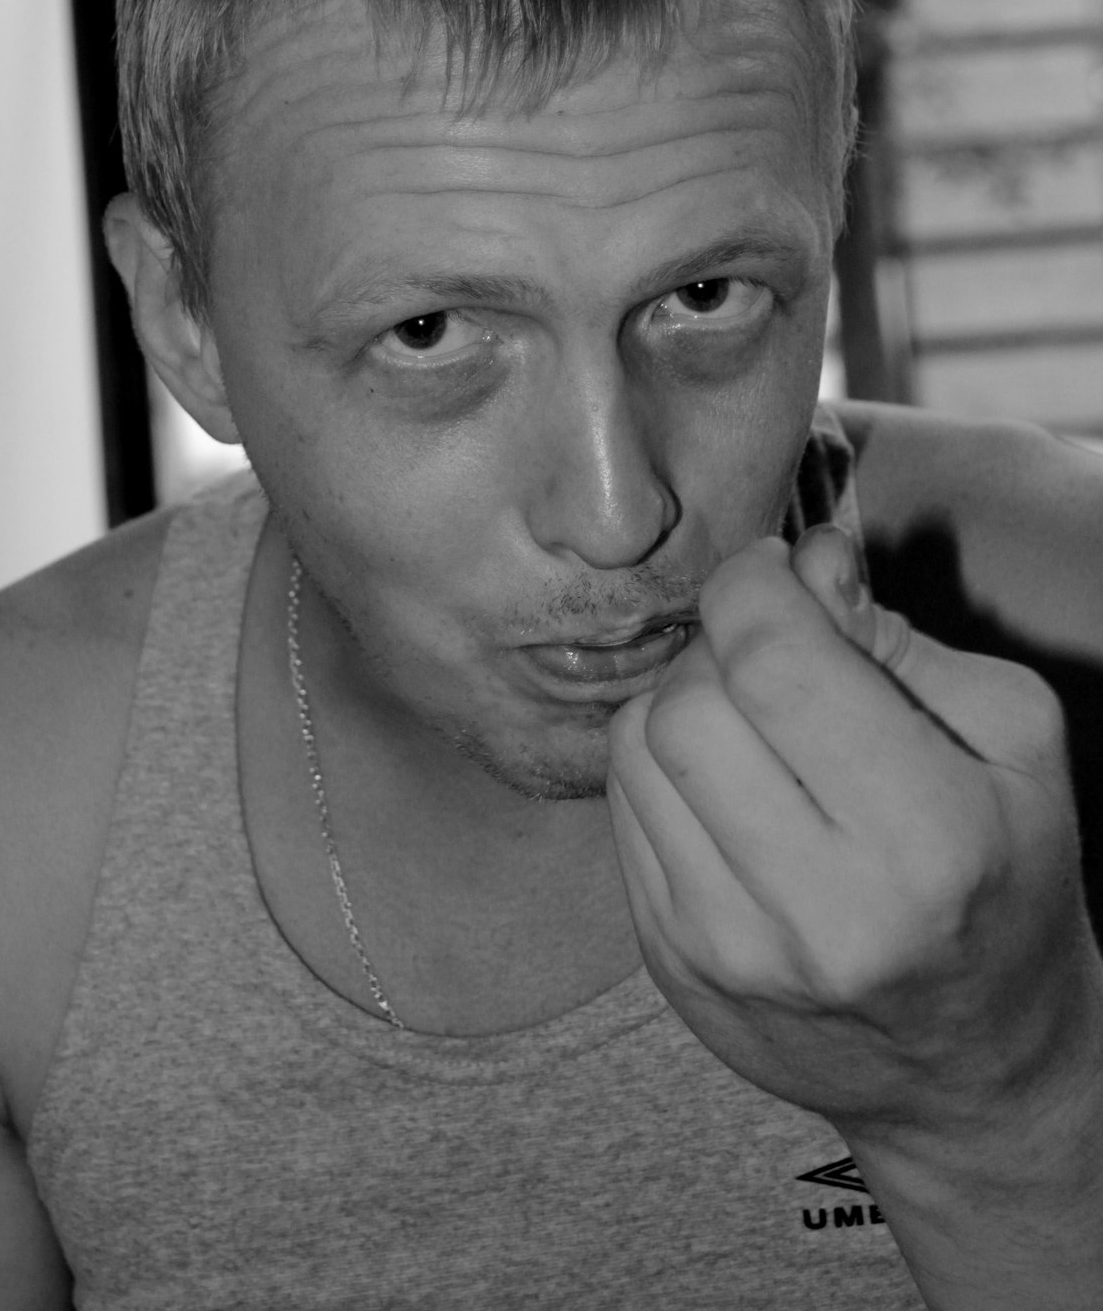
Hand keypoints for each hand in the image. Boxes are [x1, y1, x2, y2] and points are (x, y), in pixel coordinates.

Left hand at [606, 525, 1101, 1148]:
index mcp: (926, 839)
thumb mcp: (1011, 744)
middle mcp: (816, 909)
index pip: (774, 663)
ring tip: (749, 720)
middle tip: (768, 651)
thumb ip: (899, 639)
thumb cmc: (1002, 884)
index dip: (754, 585)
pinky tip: (726, 785)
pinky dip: (661, 769)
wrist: (975, 1072)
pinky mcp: (670, 966)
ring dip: (681, 702)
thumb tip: (804, 562)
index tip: (772, 571)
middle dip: (720, 645)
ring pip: (634, 748)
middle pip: (688, 703)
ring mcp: (728, 948)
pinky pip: (622, 808)